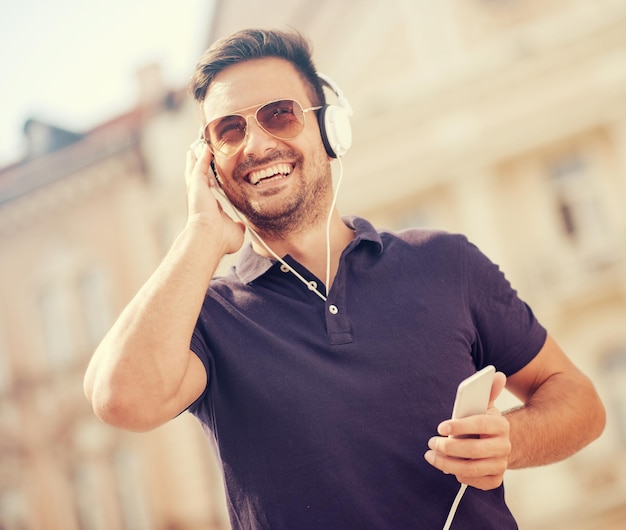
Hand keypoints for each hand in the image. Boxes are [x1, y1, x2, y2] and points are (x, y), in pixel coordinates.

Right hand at [185, 141, 244, 254]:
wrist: (209, 238)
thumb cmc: (220, 240)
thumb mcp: (235, 231)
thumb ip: (238, 225)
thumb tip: (242, 225)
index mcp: (210, 208)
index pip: (212, 191)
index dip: (214, 183)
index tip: (217, 176)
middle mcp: (201, 198)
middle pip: (200, 177)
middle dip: (201, 165)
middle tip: (201, 153)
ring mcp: (197, 191)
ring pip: (197, 169)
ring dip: (199, 157)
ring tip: (201, 145)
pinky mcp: (197, 184)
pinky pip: (200, 165)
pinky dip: (204, 155)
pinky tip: (208, 145)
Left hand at [424, 372, 510, 489]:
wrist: (496, 443)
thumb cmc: (482, 421)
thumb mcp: (483, 405)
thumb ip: (487, 390)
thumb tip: (497, 374)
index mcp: (500, 425)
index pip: (480, 424)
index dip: (459, 426)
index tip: (440, 427)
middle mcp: (504, 446)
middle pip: (474, 450)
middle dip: (449, 448)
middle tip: (432, 442)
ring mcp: (500, 464)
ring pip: (471, 469)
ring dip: (447, 464)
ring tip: (431, 456)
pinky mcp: (494, 479)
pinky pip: (474, 481)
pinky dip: (458, 476)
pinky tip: (447, 467)